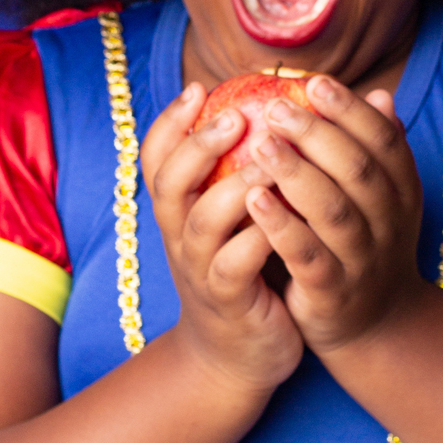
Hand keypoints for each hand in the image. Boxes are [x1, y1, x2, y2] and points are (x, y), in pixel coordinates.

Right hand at [141, 86, 303, 392]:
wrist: (240, 355)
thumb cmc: (248, 270)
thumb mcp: (237, 218)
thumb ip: (249, 168)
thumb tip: (285, 106)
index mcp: (182, 209)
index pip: (157, 157)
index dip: (170, 122)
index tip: (199, 88)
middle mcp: (182, 235)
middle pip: (170, 182)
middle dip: (199, 146)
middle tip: (235, 116)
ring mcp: (201, 269)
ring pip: (203, 221)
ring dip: (235, 187)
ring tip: (271, 160)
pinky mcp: (229, 301)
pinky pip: (236, 265)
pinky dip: (258, 238)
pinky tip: (285, 217)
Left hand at [239, 78, 426, 355]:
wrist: (374, 326)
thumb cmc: (365, 243)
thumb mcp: (380, 197)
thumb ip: (374, 149)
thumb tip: (380, 93)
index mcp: (402, 190)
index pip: (384, 141)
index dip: (351, 110)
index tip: (315, 82)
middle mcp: (389, 222)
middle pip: (358, 169)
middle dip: (317, 134)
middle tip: (275, 108)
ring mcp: (363, 258)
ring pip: (333, 211)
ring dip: (296, 174)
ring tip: (260, 145)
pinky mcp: (333, 291)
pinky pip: (308, 255)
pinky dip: (282, 226)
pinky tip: (253, 199)